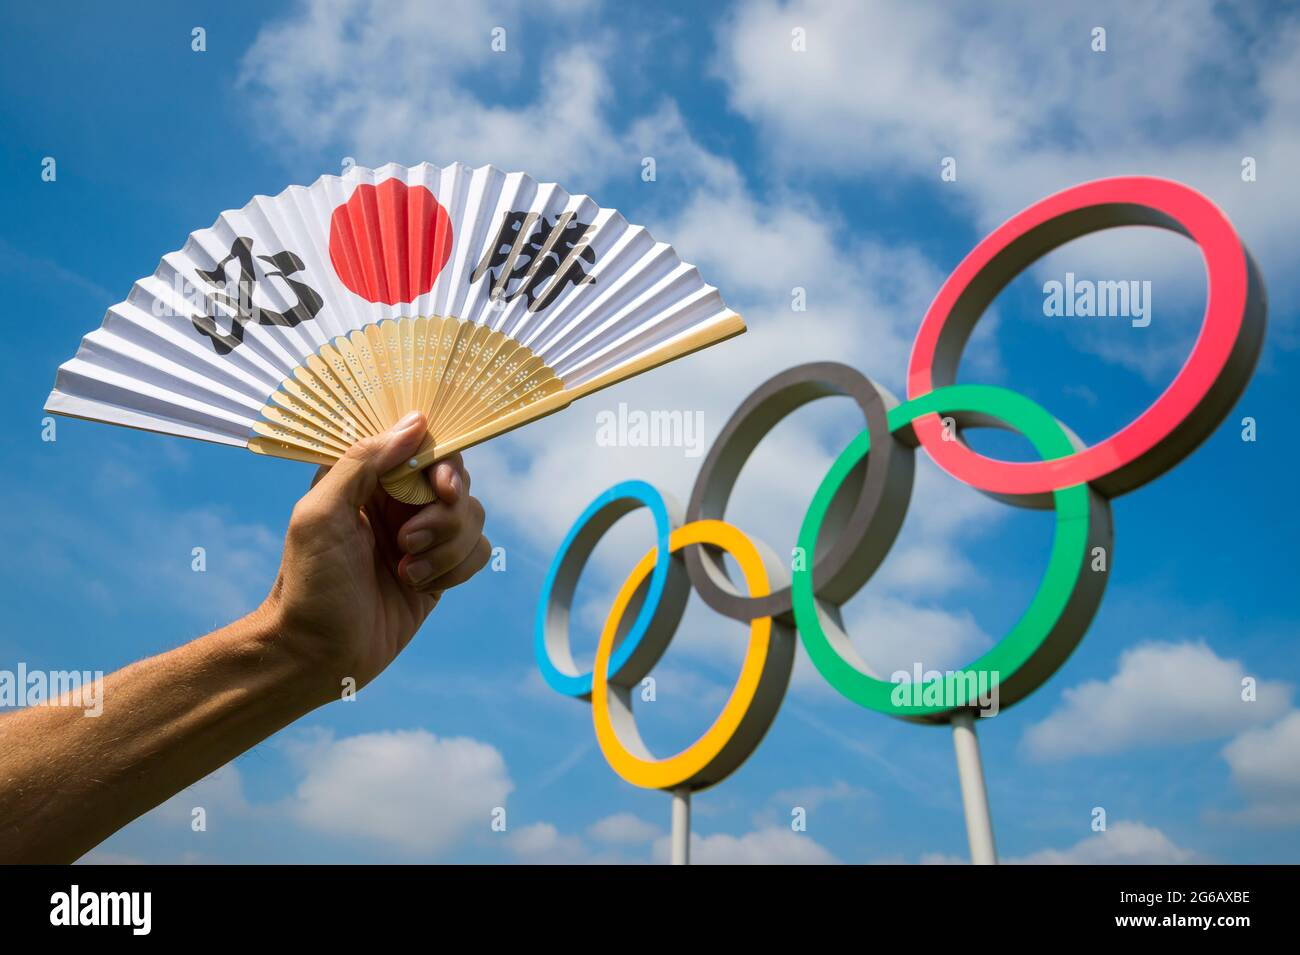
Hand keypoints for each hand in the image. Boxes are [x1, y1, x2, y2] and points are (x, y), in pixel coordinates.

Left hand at [259, 411, 489, 702]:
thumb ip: (364, 461)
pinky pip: (478, 551)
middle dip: (444, 512)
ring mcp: (423, 536)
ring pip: (472, 516)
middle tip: (410, 540)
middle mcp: (398, 501)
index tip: (439, 486)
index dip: (441, 461)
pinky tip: (418, 586)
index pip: (422, 444)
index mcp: (366, 478)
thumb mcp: (322, 512)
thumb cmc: (309, 582)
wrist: (318, 655)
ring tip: (405, 571)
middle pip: (456, 479)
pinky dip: (456, 567)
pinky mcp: (441, 570)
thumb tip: (416, 423)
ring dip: (446, 546)